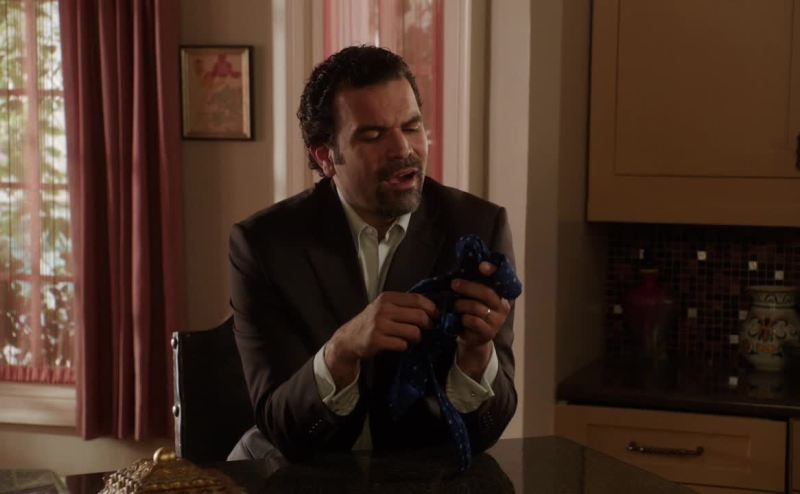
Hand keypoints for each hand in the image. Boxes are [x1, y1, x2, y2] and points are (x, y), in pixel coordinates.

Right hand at [325, 292, 436, 387]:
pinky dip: (404, 346)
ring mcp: (380, 324)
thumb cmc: (371, 322)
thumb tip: (431, 308)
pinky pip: (402, 344)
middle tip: (426, 329)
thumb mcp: (384, 307)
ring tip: (412, 338)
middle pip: (419, 316)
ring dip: (417, 337)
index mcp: (388, 297)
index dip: (431, 308)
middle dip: (427, 325)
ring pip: (414, 331)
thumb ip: (403, 305)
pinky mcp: (377, 340)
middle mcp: (384, 309)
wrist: (349, 338)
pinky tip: (399, 344)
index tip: (436, 315)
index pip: (418, 299)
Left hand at [451, 262, 510, 379]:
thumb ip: (473, 285)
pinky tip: (460, 319)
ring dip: (461, 305)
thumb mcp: (474, 298)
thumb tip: (460, 270)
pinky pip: (473, 321)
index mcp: (501, 294)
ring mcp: (497, 321)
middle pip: (486, 293)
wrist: (473, 338)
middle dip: (468, 287)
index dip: (493, 271)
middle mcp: (503, 307)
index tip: (481, 266)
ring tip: (454, 306)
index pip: (501, 279)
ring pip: (476, 307)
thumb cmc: (472, 313)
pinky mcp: (489, 332)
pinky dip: (463, 319)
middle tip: (454, 284)